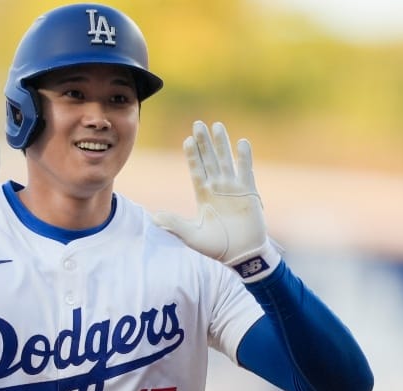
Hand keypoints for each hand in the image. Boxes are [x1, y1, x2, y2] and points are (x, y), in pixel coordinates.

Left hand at [154, 121, 279, 281]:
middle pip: (209, 160)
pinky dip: (244, 157)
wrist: (242, 255)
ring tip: (217, 126)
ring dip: (221, 144)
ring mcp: (233, 189)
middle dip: (204, 142)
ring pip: (226, 161)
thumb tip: (154, 218)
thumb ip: (175, 225)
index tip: (187, 140)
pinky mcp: (249, 192)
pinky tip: (241, 142)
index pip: (196, 170)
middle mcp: (218, 188)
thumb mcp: (191, 236)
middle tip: (198, 123)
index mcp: (203, 196)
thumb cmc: (217, 247)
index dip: (192, 155)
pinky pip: (246, 171)